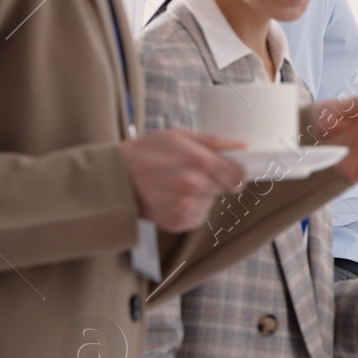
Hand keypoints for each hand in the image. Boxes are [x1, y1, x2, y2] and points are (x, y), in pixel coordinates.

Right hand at [119, 130, 246, 231]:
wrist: (115, 178)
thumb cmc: (146, 152)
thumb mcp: (179, 136)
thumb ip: (215, 142)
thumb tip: (242, 147)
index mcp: (199, 161)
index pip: (238, 176)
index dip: (234, 173)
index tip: (228, 172)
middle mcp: (195, 185)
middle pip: (225, 189)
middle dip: (213, 181)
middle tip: (190, 173)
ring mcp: (186, 205)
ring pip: (211, 202)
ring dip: (200, 195)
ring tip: (176, 185)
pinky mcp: (179, 221)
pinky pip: (199, 216)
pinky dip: (190, 209)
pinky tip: (172, 198)